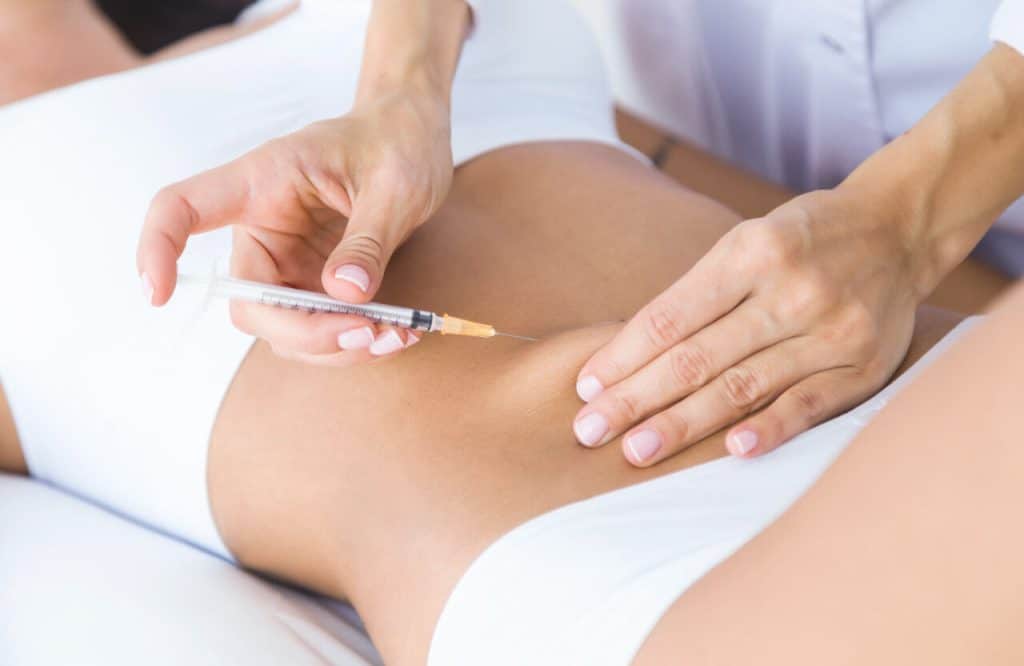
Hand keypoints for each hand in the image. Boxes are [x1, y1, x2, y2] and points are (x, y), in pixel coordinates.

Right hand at [136, 86, 452, 363]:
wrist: (414, 138)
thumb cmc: (394, 142)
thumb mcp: (392, 184)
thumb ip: (367, 239)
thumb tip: (345, 294)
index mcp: (261, 182)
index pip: (180, 208)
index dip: (158, 249)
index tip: (158, 295)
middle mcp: (265, 230)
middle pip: (249, 302)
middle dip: (304, 331)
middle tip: (368, 331)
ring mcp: (288, 264)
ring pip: (286, 331)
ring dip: (338, 346)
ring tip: (399, 334)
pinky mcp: (316, 286)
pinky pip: (322, 331)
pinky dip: (357, 342)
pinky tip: (400, 334)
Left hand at [572, 186, 921, 464]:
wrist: (897, 229)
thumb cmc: (801, 239)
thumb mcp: (746, 240)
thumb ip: (698, 294)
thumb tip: (629, 356)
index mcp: (751, 252)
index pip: (672, 316)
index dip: (624, 355)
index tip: (586, 387)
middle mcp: (791, 291)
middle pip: (698, 357)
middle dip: (637, 398)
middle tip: (590, 431)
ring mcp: (831, 330)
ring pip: (743, 386)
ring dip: (684, 424)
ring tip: (637, 450)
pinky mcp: (863, 366)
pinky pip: (809, 404)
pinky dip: (770, 429)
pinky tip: (732, 452)